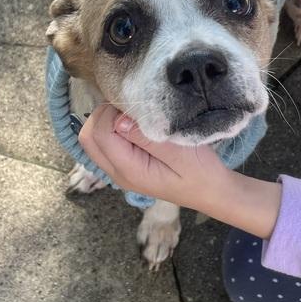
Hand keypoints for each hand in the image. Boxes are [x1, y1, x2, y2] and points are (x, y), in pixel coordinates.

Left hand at [79, 104, 281, 236]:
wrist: (212, 192)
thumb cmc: (201, 172)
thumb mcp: (180, 152)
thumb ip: (147, 138)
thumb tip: (119, 121)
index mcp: (128, 170)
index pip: (99, 133)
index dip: (112, 113)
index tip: (139, 109)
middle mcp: (117, 173)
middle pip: (88, 137)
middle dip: (104, 115)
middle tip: (133, 109)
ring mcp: (119, 171)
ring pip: (93, 141)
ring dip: (107, 122)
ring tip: (137, 117)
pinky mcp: (125, 167)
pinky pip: (105, 145)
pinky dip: (113, 130)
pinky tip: (137, 127)